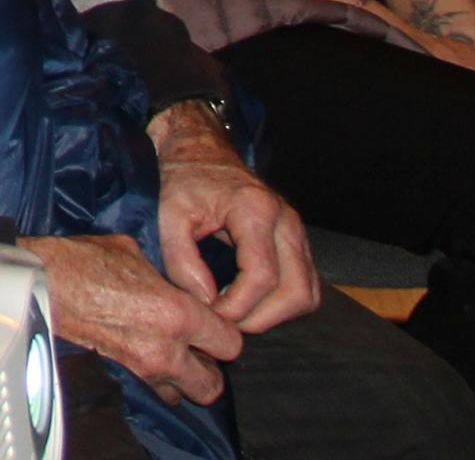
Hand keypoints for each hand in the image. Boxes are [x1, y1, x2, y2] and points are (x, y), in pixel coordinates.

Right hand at [31, 233, 247, 405]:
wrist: (42, 282)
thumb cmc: (85, 260)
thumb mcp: (135, 252)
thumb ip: (165, 275)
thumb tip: (172, 279)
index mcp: (177, 313)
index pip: (230, 343)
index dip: (227, 332)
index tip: (216, 321)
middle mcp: (166, 348)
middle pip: (213, 385)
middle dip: (211, 367)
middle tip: (201, 347)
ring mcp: (142, 367)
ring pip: (185, 394)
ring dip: (185, 377)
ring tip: (175, 355)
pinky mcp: (121, 374)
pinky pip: (155, 390)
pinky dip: (159, 380)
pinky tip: (149, 356)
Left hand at [148, 106, 318, 333]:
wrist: (199, 151)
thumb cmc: (182, 181)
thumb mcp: (168, 215)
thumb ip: (181, 261)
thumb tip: (206, 302)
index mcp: (255, 210)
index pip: (262, 277)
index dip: (238, 307)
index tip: (210, 316)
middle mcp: (286, 220)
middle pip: (296, 292)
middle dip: (261, 318)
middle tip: (225, 323)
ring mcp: (296, 231)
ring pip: (306, 293)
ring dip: (275, 315)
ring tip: (236, 314)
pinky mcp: (296, 241)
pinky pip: (304, 284)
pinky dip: (283, 303)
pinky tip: (249, 302)